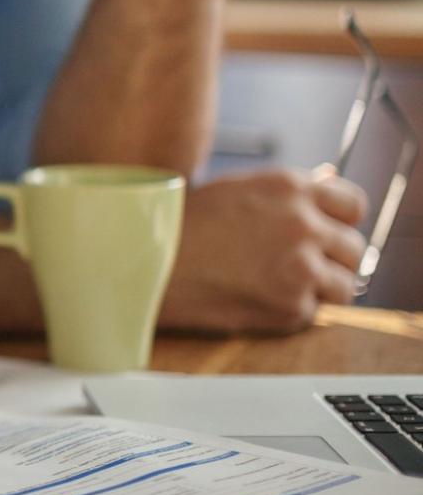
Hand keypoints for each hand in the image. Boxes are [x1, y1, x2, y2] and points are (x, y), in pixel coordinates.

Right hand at [160, 166, 367, 334]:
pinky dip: (288, 311)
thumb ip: (287, 191)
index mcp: (290, 187)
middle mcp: (303, 224)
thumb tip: (330, 181)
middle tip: (294, 265)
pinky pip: (311, 313)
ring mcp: (301, 267)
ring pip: (342, 286)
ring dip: (317, 289)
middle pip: (352, 248)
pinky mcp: (291, 306)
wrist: (142, 262)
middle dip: (329, 258)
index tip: (325, 233)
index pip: (353, 204)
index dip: (339, 221)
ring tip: (275, 285)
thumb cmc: (179, 224)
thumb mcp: (237, 190)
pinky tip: (253, 298)